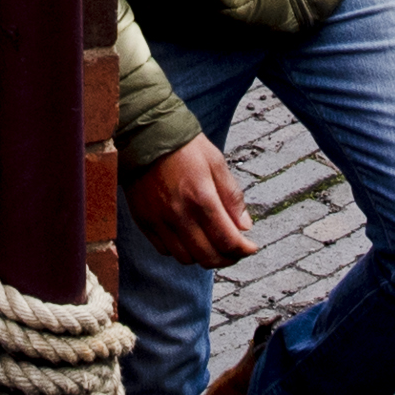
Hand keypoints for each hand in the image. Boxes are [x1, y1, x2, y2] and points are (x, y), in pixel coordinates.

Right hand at [128, 134, 256, 265]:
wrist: (145, 135)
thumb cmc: (185, 147)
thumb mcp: (217, 163)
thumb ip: (232, 197)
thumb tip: (245, 227)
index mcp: (201, 198)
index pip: (227, 241)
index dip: (244, 250)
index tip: (251, 247)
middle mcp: (179, 215)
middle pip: (208, 257)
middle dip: (227, 259)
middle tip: (235, 251)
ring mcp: (159, 221)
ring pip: (186, 259)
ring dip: (203, 257)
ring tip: (212, 245)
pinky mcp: (144, 222)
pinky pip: (165, 250)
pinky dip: (180, 251)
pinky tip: (189, 238)